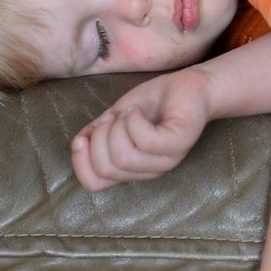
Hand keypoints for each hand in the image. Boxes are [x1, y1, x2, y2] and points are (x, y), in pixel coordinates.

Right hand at [71, 66, 214, 190]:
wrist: (191, 86)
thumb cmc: (154, 102)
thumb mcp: (116, 118)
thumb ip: (96, 134)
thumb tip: (78, 144)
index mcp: (131, 168)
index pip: (93, 184)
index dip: (80, 161)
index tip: (83, 137)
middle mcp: (149, 170)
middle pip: (105, 168)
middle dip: (98, 137)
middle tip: (113, 118)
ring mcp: (166, 160)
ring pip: (123, 157)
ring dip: (116, 127)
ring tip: (127, 113)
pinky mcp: (179, 143)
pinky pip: (144, 140)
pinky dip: (133, 120)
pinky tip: (137, 110)